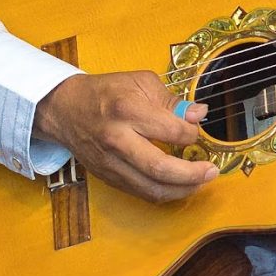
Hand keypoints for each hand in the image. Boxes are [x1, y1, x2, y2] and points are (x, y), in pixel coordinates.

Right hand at [33, 70, 219, 202]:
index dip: (192, 134)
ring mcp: (110, 162)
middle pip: (160, 168)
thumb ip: (171, 100)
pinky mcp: (107, 176)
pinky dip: (163, 193)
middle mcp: (117, 140)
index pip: (172, 131)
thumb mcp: (140, 82)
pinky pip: (140, 192)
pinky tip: (179, 186)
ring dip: (182, 190)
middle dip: (193, 173)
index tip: (197, 131)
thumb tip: (198, 115)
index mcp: (128, 111)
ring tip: (201, 182)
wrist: (64, 109)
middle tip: (212, 170)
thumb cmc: (105, 92)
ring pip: (151, 188)